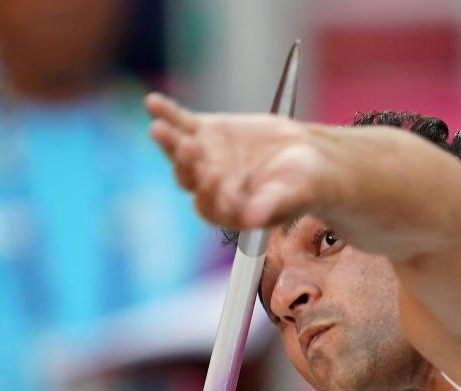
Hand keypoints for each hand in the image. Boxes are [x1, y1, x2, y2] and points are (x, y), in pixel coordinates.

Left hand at [145, 92, 336, 229]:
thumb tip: (252, 218)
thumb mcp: (293, 193)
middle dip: (186, 164)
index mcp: (230, 211)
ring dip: (169, 140)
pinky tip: (153, 103)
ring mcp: (204, 159)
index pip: (211, 205)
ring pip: (180, 151)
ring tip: (159, 126)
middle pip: (190, 178)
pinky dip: (168, 114)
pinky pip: (182, 124)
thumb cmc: (304, 184)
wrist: (307, 156)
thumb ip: (271, 205)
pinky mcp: (204, 134)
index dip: (209, 192)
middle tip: (189, 148)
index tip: (214, 177)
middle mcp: (212, 187)